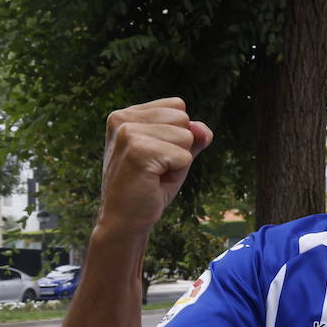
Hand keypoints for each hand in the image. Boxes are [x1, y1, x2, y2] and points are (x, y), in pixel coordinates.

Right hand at [100, 97, 212, 234]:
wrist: (125, 219)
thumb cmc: (149, 187)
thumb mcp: (174, 156)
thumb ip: (192, 137)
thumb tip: (203, 129)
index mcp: (126, 114)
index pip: (177, 106)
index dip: (178, 135)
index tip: (156, 155)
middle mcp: (122, 118)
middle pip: (183, 118)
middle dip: (179, 147)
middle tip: (156, 168)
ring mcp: (128, 133)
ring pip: (185, 136)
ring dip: (178, 161)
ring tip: (154, 174)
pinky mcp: (138, 150)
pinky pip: (184, 156)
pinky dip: (176, 172)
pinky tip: (152, 181)